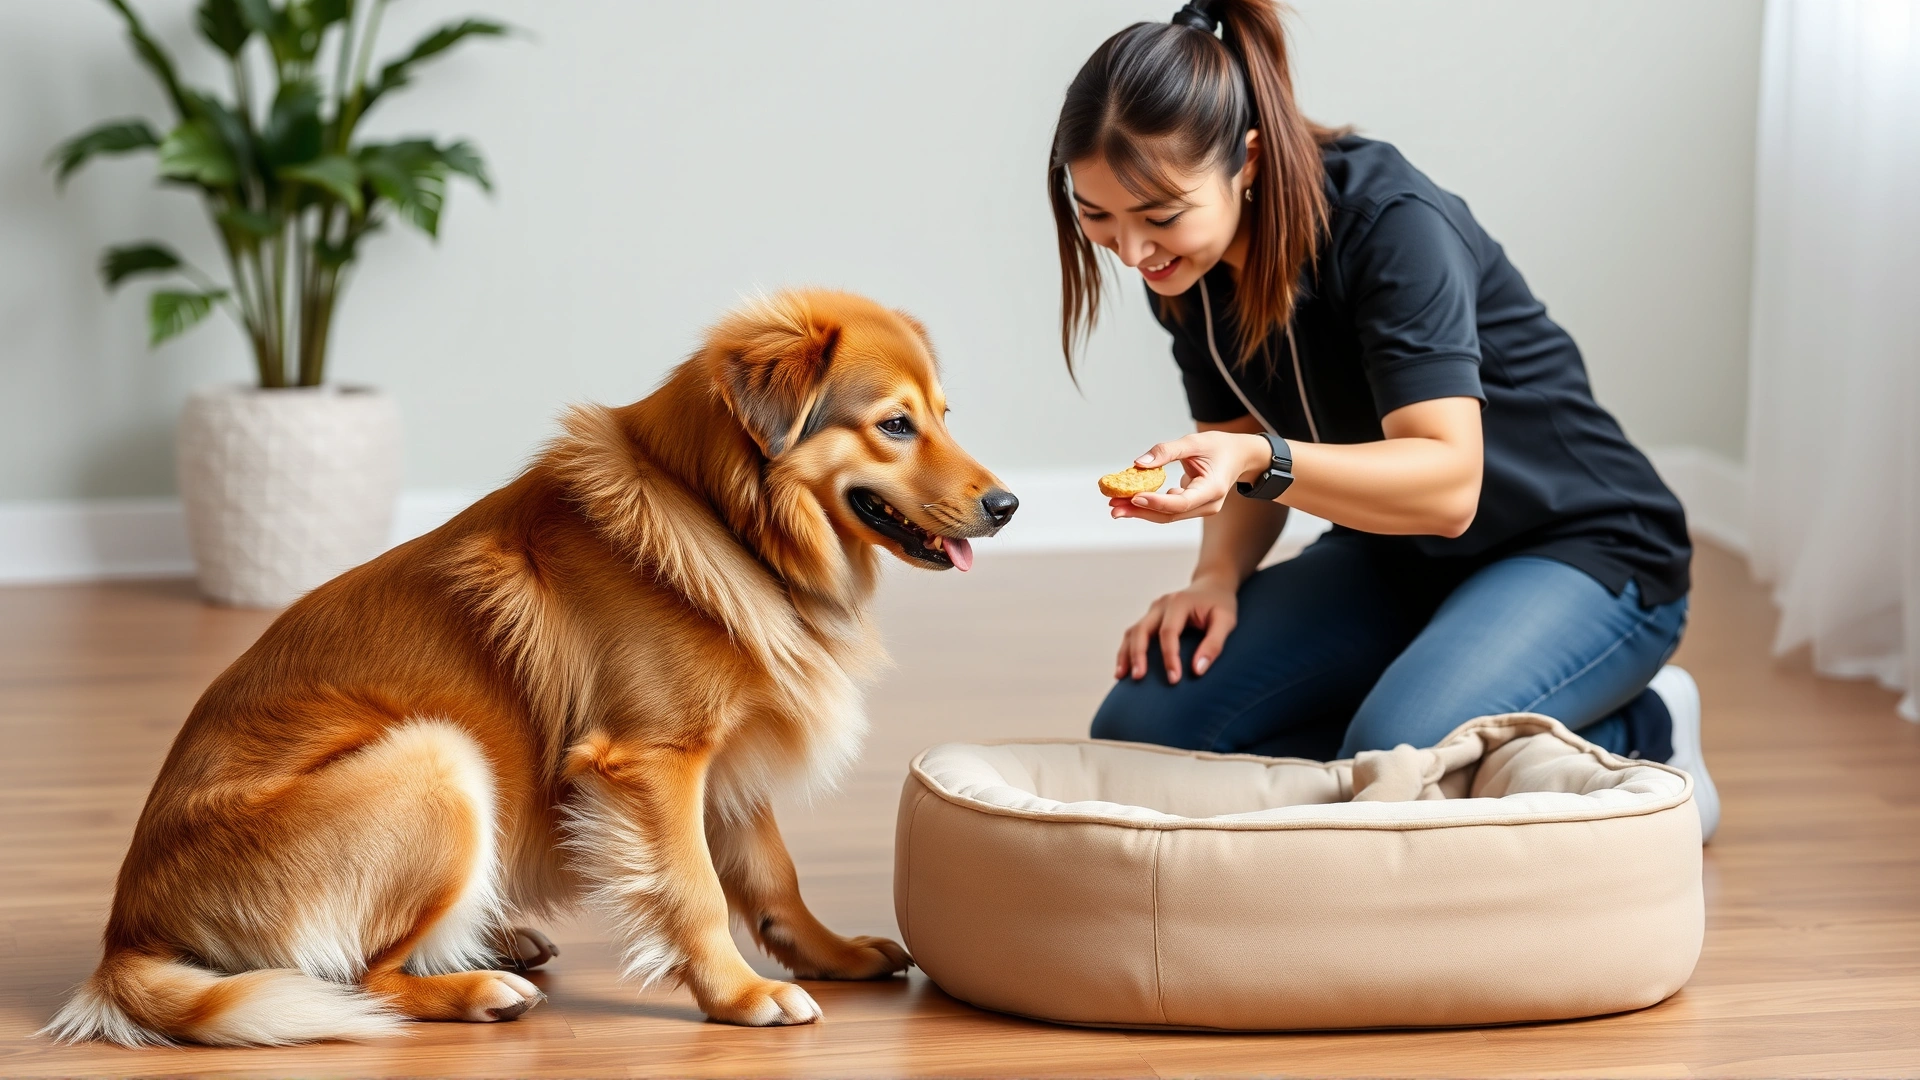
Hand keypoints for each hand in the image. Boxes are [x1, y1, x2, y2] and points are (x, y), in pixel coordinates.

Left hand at [1110, 431, 1268, 523]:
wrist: (1240, 457)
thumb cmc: (1220, 447)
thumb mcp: (1194, 442)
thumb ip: (1166, 451)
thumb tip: (1137, 463)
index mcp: (1213, 489)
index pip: (1182, 502)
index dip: (1157, 502)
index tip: (1135, 496)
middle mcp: (1208, 505)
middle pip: (1170, 514)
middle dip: (1140, 511)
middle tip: (1113, 507)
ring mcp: (1201, 509)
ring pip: (1167, 516)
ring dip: (1140, 511)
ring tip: (1114, 505)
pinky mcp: (1193, 507)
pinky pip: (1169, 510)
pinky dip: (1149, 505)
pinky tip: (1128, 501)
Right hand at [1115, 574, 1239, 684]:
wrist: (1212, 585)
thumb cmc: (1220, 605)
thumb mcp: (1226, 621)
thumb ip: (1214, 644)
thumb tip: (1197, 670)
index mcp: (1179, 603)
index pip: (1168, 632)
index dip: (1169, 657)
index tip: (1174, 679)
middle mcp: (1161, 604)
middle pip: (1142, 629)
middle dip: (1138, 655)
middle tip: (1139, 677)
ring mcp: (1152, 610)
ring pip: (1132, 632)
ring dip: (1126, 654)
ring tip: (1122, 677)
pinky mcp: (1149, 618)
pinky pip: (1133, 635)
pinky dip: (1127, 651)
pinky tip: (1124, 670)